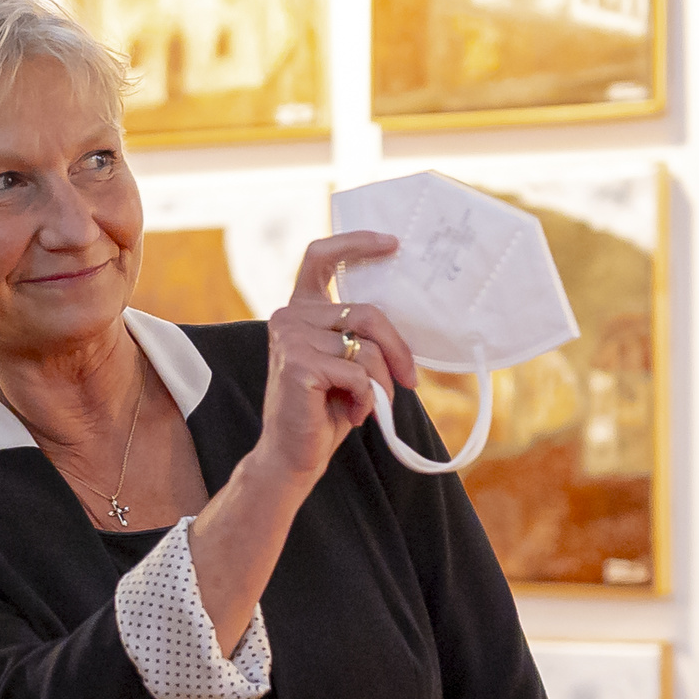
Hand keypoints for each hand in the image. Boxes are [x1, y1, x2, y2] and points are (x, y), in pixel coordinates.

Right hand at [258, 232, 418, 486]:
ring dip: (382, 383)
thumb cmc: (324, 410)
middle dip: (397, 349)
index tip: (392, 243)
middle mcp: (289, 317)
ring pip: (367, 348)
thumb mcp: (345, 362)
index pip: (320, 257)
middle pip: (367, 313)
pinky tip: (353, 415)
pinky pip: (358, 373)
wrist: (292, 456)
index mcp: (301, 311)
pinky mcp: (297, 363)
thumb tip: (405, 317)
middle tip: (410, 380)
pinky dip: (367, 399)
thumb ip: (359, 334)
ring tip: (371, 406)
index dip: (355, 243)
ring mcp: (290, 337)